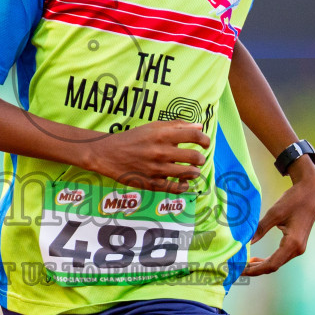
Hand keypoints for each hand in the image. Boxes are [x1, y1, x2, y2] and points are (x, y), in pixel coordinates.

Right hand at [82, 121, 209, 193]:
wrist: (108, 154)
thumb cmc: (133, 138)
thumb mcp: (153, 127)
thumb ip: (176, 125)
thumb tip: (199, 126)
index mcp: (162, 135)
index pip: (193, 135)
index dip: (204, 139)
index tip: (205, 143)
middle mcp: (161, 151)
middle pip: (194, 156)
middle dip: (200, 158)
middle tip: (198, 159)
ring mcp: (157, 169)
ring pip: (188, 173)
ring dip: (194, 172)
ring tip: (192, 170)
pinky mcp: (152, 183)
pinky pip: (176, 188)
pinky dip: (184, 186)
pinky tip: (182, 182)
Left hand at [244, 160, 314, 276]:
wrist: (311, 192)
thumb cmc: (294, 200)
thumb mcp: (275, 213)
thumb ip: (260, 229)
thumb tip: (245, 242)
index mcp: (293, 243)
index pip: (271, 264)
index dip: (254, 270)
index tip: (239, 270)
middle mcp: (297, 249)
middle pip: (274, 266)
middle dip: (255, 269)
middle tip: (237, 268)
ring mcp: (299, 248)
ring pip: (277, 263)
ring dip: (261, 265)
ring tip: (244, 264)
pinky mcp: (297, 244)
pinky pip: (280, 257)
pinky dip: (267, 260)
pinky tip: (256, 259)